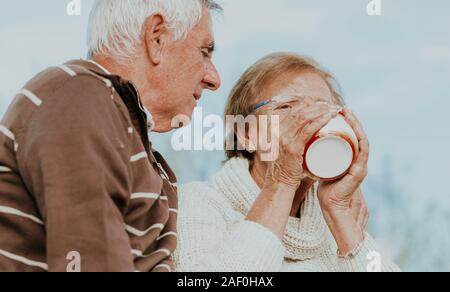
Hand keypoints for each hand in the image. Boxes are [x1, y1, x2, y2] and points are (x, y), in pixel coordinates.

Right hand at [263, 97, 340, 191]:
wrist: (279, 185)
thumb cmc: (286, 170)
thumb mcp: (285, 151)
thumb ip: (293, 142)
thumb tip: (309, 137)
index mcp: (276, 130)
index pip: (293, 111)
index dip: (308, 105)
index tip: (322, 105)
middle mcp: (278, 132)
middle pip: (299, 111)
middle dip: (317, 105)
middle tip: (331, 105)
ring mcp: (284, 139)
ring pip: (304, 117)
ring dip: (321, 110)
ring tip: (334, 109)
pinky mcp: (292, 148)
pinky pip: (308, 130)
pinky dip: (320, 121)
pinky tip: (329, 117)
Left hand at [317, 108, 369, 253]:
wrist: (331, 204)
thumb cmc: (325, 185)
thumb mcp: (324, 166)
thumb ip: (320, 157)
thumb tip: (306, 143)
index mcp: (353, 157)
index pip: (353, 136)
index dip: (349, 121)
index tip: (339, 109)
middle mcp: (359, 160)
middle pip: (359, 135)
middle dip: (353, 119)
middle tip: (343, 108)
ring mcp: (361, 165)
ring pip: (362, 140)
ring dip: (357, 125)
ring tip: (347, 113)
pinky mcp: (359, 172)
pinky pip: (363, 152)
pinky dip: (360, 139)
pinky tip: (357, 129)